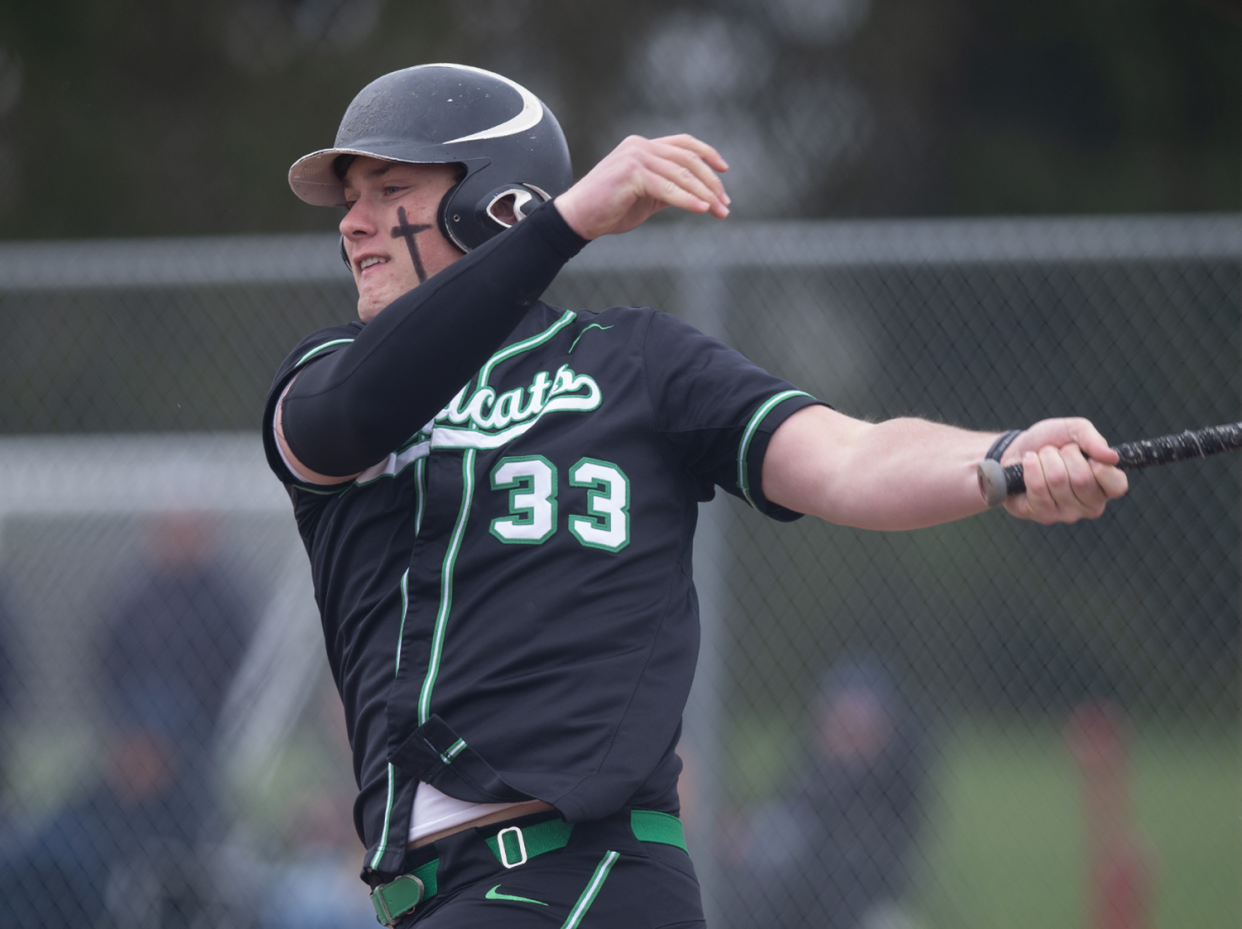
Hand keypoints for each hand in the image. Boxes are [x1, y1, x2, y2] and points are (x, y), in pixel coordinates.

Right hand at [553, 134, 729, 239]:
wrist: (577, 218)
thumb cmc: (609, 209)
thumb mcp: (645, 196)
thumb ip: (667, 188)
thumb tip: (697, 195)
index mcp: (643, 147)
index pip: (683, 144)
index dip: (707, 154)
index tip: (725, 170)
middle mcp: (640, 146)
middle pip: (687, 158)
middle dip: (711, 182)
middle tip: (725, 203)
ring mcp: (635, 157)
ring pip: (681, 173)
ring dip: (704, 193)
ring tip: (719, 210)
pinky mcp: (631, 173)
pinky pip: (668, 188)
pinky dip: (688, 199)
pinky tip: (702, 210)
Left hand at [1000, 418, 1127, 522]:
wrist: (1018, 450)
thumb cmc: (1051, 442)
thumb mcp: (1073, 430)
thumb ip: (1093, 439)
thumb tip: (1111, 457)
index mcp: (1105, 487)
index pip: (1117, 485)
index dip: (1101, 467)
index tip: (1087, 455)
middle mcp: (1090, 506)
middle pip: (1082, 479)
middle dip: (1065, 454)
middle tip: (1058, 452)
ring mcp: (1067, 514)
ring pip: (1057, 480)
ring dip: (1046, 458)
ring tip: (1042, 458)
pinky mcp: (1042, 515)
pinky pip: (1037, 487)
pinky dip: (1031, 466)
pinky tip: (1029, 464)